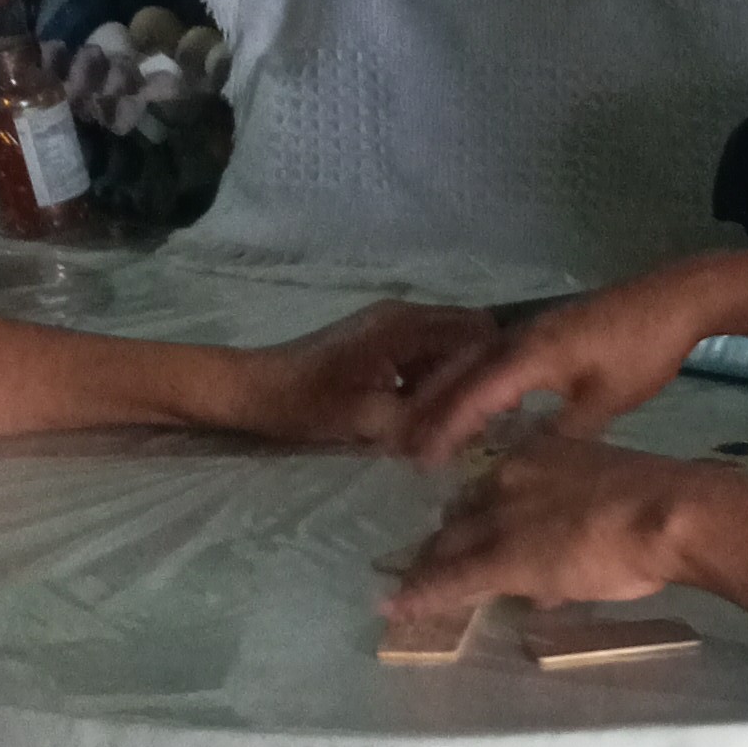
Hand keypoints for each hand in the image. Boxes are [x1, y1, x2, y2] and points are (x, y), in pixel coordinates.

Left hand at [255, 304, 513, 449]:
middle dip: (479, 376)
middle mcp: (405, 315)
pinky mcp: (380, 340)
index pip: (478, 333)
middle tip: (477, 419)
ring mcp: (391, 325)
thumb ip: (422, 420)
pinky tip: (424, 415)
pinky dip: (433, 382)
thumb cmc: (306, 403)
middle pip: (469, 335)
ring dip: (454, 382)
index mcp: (405, 326)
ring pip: (449, 347)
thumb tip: (468, 431)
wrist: (253, 389)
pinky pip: (425, 354)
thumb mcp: (368, 419)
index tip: (493, 410)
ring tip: (451, 424)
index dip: (494, 371)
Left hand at [386, 435, 718, 618]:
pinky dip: (421, 594)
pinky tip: (397, 607)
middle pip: (461, 512)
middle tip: (425, 563)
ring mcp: (503, 518)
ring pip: (449, 544)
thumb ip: (579, 523)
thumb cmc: (659, 502)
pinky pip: (451, 580)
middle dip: (443, 540)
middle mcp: (509, 478)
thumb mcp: (609, 496)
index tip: (468, 531)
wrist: (670, 511)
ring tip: (406, 588)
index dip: (475, 513)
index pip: (491, 485)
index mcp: (540, 454)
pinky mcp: (502, 559)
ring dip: (426, 567)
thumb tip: (560, 573)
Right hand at [395, 274, 716, 462]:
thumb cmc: (642, 351)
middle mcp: (519, 337)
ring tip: (423, 424)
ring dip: (444, 390)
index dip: (444, 428)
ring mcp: (530, 329)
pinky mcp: (544, 328)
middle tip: (401, 445)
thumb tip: (526, 459)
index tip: (421, 459)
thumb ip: (563, 432)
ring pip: (472, 361)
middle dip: (429, 408)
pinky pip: (491, 355)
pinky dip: (471, 378)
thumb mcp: (605, 401)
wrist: (674, 299)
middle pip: (459, 373)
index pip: (473, 395)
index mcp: (530, 355)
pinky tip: (475, 399)